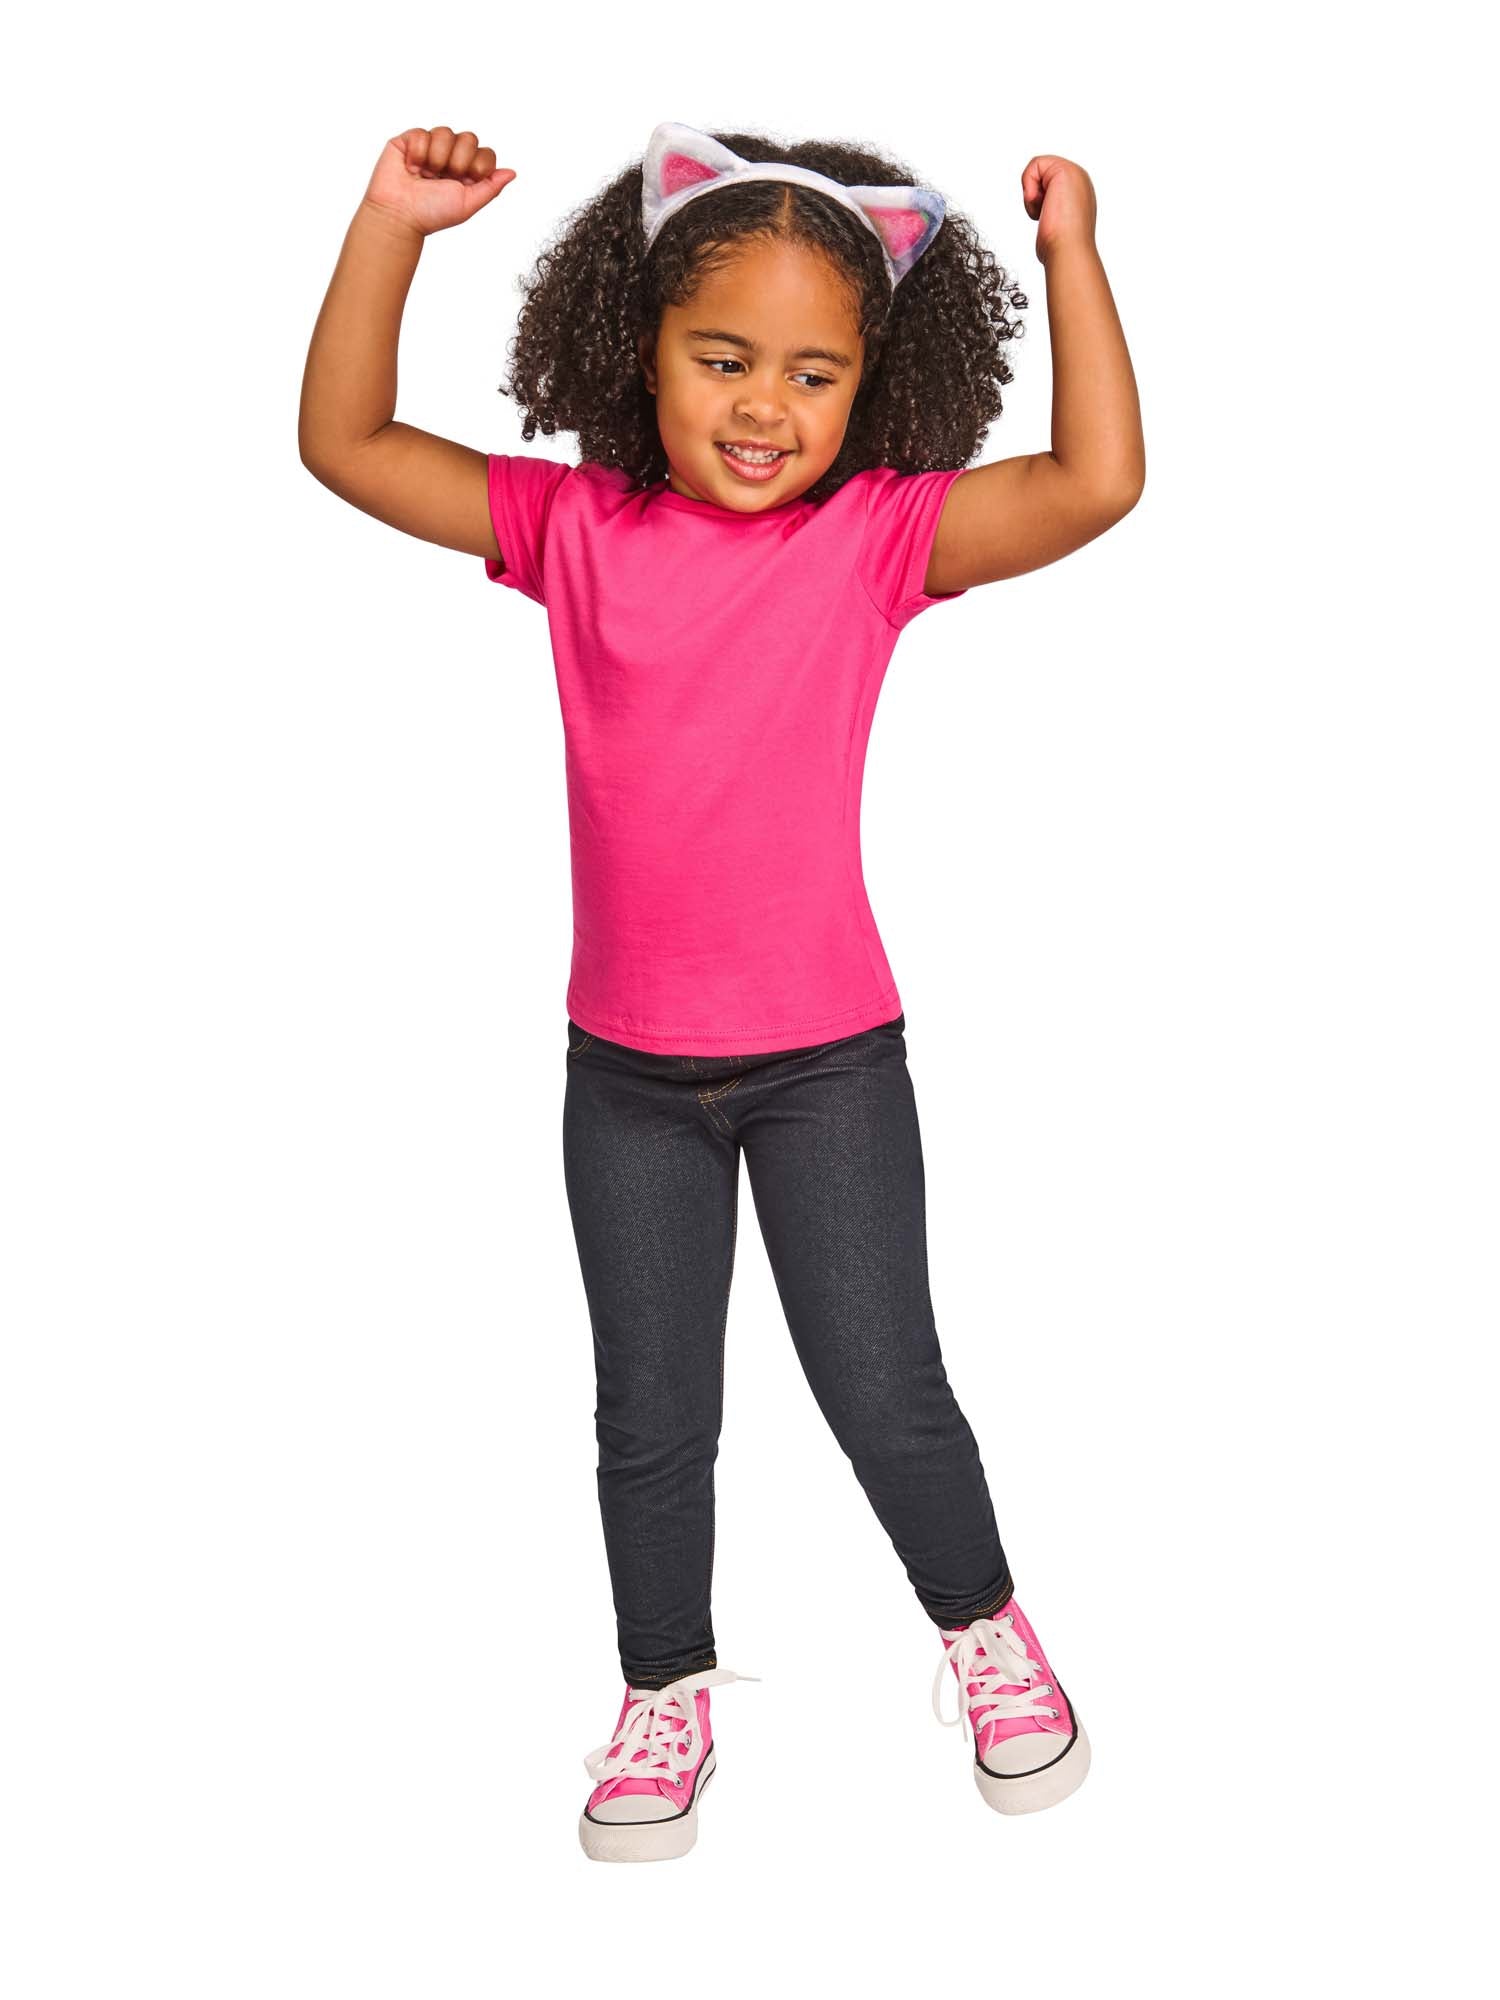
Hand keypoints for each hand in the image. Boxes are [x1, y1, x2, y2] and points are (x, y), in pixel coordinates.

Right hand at [362, 127, 515, 237]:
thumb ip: (491, 187)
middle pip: (469, 138)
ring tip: (425, 174)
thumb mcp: (468, 204)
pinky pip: (423, 132)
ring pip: (446, 132)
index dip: (479, 164)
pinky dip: (418, 153)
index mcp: (466, 172)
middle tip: (444, 177)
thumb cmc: (430, 214)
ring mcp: (430, 147)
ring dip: (437, 157)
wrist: (399, 214)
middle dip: (458, 161)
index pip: (485, 153)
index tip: (466, 180)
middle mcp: (450, 157)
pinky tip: (412, 167)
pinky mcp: (410, 140)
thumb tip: (512, 172)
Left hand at [1020, 156, 1097, 262]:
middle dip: (1034, 195)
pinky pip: (1034, 165)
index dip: (1039, 199)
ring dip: (1032, 195)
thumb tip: (1042, 211)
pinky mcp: (1065, 170)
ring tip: (1046, 211)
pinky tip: (1042, 205)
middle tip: (1046, 214)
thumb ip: (1050, 210)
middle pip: (1041, 172)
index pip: (1047, 181)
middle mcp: (1079, 179)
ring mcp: (1075, 173)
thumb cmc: (1062, 247)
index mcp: (1079, 192)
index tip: (1049, 216)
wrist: (1069, 251)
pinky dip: (1030, 188)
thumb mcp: (1054, 225)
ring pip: (1037, 169)